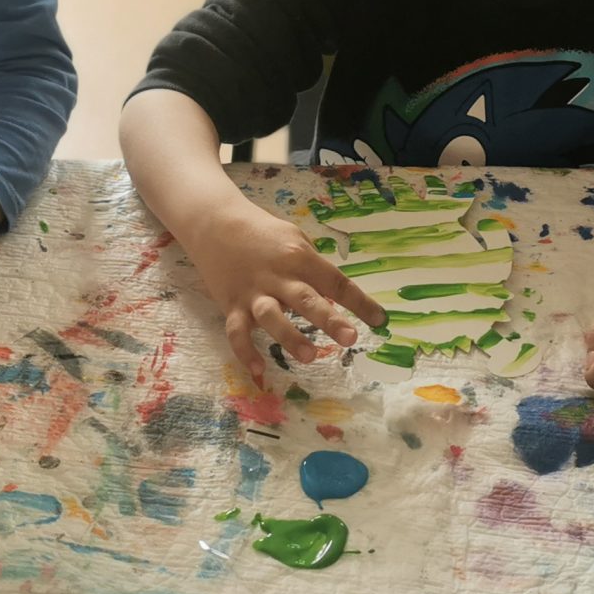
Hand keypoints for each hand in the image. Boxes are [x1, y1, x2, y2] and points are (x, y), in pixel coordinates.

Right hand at [181, 200, 385, 382]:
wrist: (214, 222)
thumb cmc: (262, 232)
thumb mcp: (293, 239)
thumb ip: (312, 267)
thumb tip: (334, 296)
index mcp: (299, 257)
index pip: (335, 281)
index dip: (359, 301)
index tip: (380, 320)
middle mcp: (278, 275)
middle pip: (306, 299)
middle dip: (329, 320)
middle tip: (350, 339)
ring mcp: (253, 292)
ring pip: (272, 317)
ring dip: (290, 337)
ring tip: (310, 356)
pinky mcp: (231, 304)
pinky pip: (237, 332)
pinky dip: (245, 352)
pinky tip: (258, 370)